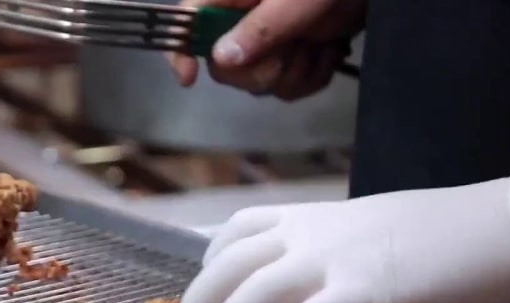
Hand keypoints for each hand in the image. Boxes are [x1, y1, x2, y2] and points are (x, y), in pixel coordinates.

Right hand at [167, 0, 365, 100]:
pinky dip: (313, 76)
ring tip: (321, 43)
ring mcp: (270, 37)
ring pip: (259, 82)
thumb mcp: (299, 0)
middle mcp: (246, 16)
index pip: (187, 21)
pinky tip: (330, 50)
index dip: (179, 51)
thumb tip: (220, 57)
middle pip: (224, 65)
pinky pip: (286, 87)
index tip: (188, 77)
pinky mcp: (294, 53)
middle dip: (264, 68)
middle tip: (295, 46)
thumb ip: (260, 27)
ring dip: (296, 72)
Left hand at [173, 176, 509, 302]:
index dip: (208, 266)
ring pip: (252, 295)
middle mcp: (314, 235)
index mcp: (314, 218)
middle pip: (228, 267)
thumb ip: (330, 253)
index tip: (200, 297)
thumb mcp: (371, 232)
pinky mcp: (367, 295)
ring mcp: (337, 262)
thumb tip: (309, 286)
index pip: (236, 231)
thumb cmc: (450, 237)